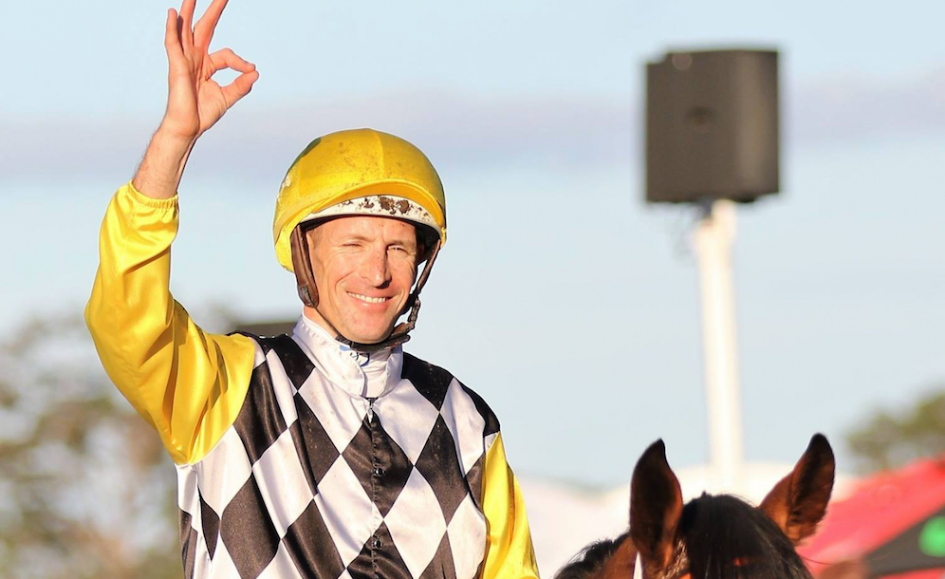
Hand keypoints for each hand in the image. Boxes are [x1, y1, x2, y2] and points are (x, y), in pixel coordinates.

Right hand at [161, 0, 258, 140]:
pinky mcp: (177, 66)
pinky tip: (172, 14)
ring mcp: (184, 61)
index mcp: (207, 65)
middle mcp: (195, 59)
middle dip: (213, 11)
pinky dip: (172, 28)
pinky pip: (173, 43)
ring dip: (188, 11)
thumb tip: (256, 72)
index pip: (227, 55)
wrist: (188, 128)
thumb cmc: (202, 114)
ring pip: (186, 30)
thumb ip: (242, 85)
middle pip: (205, 29)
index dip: (241, 62)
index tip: (250, 70)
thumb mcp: (228, 97)